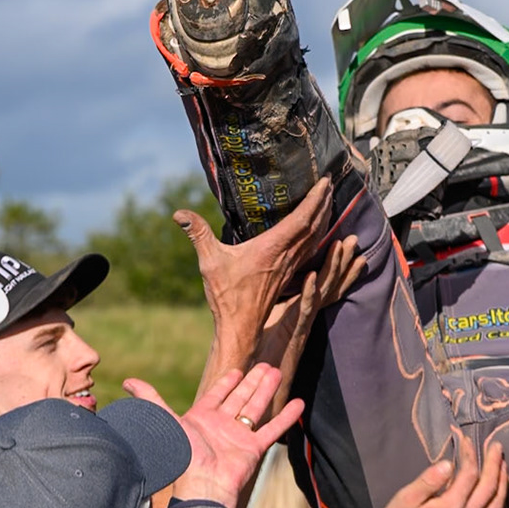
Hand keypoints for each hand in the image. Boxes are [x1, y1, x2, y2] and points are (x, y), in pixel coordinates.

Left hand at [124, 364, 301, 507]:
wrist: (202, 486)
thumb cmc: (182, 456)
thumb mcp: (165, 422)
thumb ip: (151, 400)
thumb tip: (128, 381)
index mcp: (202, 418)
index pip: (216, 395)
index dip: (226, 382)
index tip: (237, 370)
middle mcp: (222, 426)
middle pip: (240, 398)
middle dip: (252, 381)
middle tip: (265, 364)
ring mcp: (239, 436)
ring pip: (257, 407)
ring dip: (267, 390)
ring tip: (277, 371)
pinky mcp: (254, 448)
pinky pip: (273, 428)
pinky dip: (286, 416)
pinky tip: (298, 402)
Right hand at [181, 178, 333, 394]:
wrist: (241, 326)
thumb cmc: (227, 295)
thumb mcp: (210, 261)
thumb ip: (198, 234)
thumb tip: (178, 213)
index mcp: (273, 248)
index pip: (303, 218)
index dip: (316, 199)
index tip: (325, 181)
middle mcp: (287, 255)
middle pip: (315, 225)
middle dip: (324, 203)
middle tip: (330, 183)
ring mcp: (291, 266)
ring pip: (316, 237)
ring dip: (324, 218)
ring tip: (327, 200)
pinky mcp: (288, 274)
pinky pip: (310, 250)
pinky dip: (318, 235)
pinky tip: (317, 231)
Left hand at [254, 235, 365, 415]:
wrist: (261, 385)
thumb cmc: (261, 357)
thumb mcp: (270, 324)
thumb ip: (275, 307)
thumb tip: (270, 288)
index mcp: (302, 311)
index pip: (325, 285)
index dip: (338, 266)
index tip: (346, 245)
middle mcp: (307, 315)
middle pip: (331, 285)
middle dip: (344, 262)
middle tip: (354, 239)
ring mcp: (303, 323)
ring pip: (324, 293)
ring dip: (333, 270)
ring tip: (341, 247)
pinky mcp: (294, 332)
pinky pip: (304, 309)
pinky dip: (309, 292)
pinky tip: (312, 275)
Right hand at [371, 434, 508, 507]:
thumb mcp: (406, 497)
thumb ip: (429, 480)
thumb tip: (448, 464)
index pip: (469, 475)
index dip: (470, 454)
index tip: (465, 440)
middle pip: (488, 488)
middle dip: (494, 464)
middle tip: (496, 446)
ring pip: (496, 505)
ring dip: (502, 483)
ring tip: (503, 465)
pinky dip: (498, 502)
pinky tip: (497, 492)